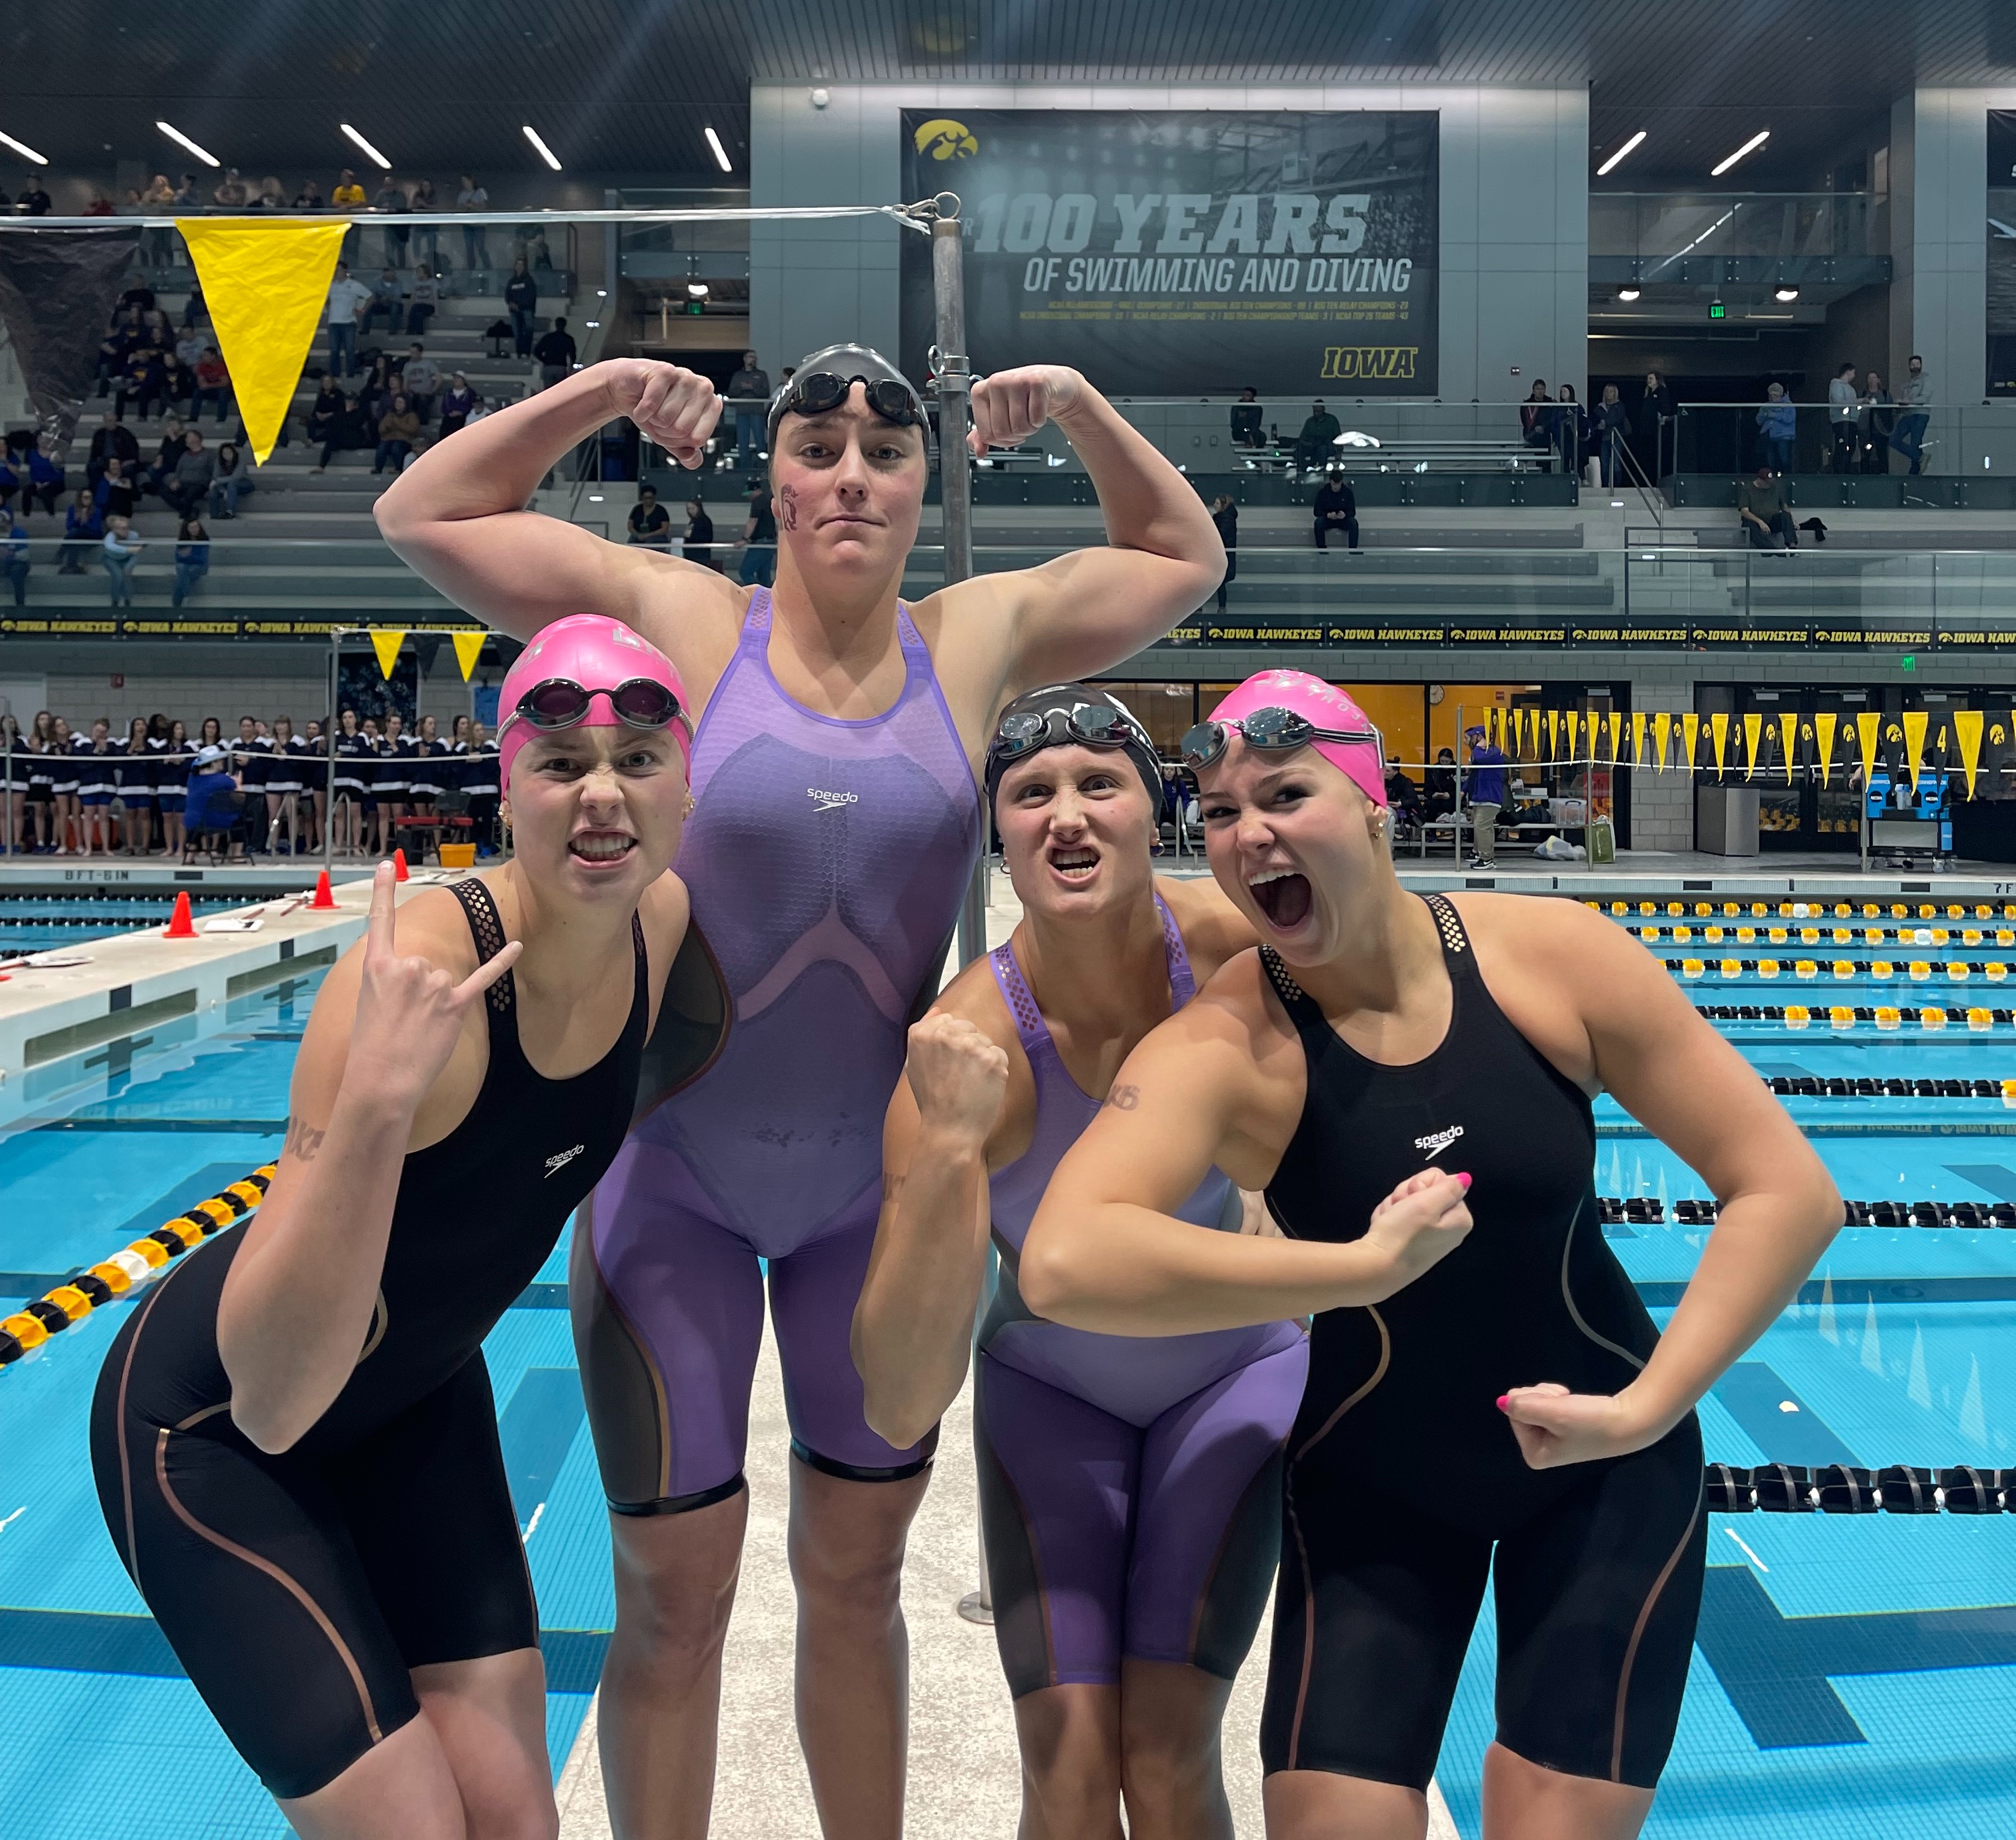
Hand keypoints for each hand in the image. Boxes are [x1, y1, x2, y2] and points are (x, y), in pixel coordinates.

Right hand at [342, 863, 519, 1114]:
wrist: (381, 1081)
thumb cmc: (371, 1049)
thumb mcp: (369, 1005)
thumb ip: (391, 982)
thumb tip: (413, 982)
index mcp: (377, 966)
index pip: (380, 922)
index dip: (383, 891)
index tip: (386, 865)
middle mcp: (407, 968)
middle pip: (424, 967)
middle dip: (417, 993)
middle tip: (401, 1022)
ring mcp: (433, 985)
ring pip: (444, 982)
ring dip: (436, 1006)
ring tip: (417, 1030)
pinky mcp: (455, 1004)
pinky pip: (483, 978)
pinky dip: (502, 962)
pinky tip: (517, 946)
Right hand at [608, 360, 722, 468]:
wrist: (626, 391)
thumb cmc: (653, 411)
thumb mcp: (670, 438)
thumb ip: (685, 452)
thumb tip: (693, 460)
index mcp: (711, 405)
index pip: (698, 439)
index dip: (678, 441)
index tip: (672, 430)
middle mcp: (703, 389)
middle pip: (682, 430)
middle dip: (663, 430)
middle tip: (658, 417)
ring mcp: (685, 377)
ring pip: (667, 417)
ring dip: (652, 419)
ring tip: (652, 409)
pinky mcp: (664, 371)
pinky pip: (652, 404)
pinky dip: (641, 411)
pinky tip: (641, 404)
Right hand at [904, 1012, 1009, 1142]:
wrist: (949, 1130)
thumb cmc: (932, 1100)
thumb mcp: (915, 1064)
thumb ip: (925, 1033)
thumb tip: (938, 1010)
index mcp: (922, 1034)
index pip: (949, 1020)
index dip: (952, 1042)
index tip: (949, 1063)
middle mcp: (945, 1035)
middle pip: (970, 1028)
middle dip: (969, 1048)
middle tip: (960, 1076)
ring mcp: (970, 1045)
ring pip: (986, 1041)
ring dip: (983, 1059)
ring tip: (970, 1083)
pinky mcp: (991, 1058)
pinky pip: (1000, 1055)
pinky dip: (996, 1070)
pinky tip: (983, 1087)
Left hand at [968, 365, 1084, 454]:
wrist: (1051, 381)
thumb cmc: (1023, 397)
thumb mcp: (999, 414)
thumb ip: (985, 434)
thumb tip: (979, 451)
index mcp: (980, 392)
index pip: (986, 435)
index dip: (1001, 441)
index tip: (1007, 431)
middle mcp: (996, 382)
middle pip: (1002, 433)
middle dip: (1016, 436)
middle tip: (1021, 423)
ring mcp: (1016, 381)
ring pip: (1019, 428)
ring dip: (1029, 429)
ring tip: (1030, 415)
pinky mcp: (1037, 383)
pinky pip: (1036, 419)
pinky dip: (1041, 421)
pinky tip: (1039, 409)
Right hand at [1361, 1168, 1471, 1289]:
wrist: (1376, 1267)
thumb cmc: (1402, 1234)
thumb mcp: (1428, 1203)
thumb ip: (1449, 1187)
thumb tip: (1465, 1179)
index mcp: (1460, 1219)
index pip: (1441, 1181)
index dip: (1422, 1185)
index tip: (1413, 1197)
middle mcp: (1448, 1229)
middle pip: (1425, 1191)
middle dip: (1407, 1195)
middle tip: (1400, 1208)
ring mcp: (1428, 1237)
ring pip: (1408, 1201)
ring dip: (1395, 1205)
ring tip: (1390, 1220)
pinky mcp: (1410, 1242)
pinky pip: (1399, 1217)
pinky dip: (1390, 1218)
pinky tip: (1386, 1228)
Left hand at [1498, 1382, 1665, 1468]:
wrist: (1628, 1421)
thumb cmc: (1590, 1421)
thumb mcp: (1552, 1412)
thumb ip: (1522, 1406)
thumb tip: (1502, 1402)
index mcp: (1534, 1455)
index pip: (1514, 1414)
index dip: (1533, 1402)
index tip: (1557, 1405)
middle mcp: (1540, 1450)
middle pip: (1523, 1408)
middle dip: (1541, 1397)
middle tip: (1564, 1402)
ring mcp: (1551, 1439)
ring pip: (1534, 1403)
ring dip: (1550, 1396)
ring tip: (1570, 1403)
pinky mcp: (1563, 1428)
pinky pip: (1547, 1404)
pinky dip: (1557, 1397)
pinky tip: (1572, 1401)